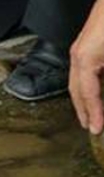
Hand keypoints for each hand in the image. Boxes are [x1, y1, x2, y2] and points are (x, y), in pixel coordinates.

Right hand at [69, 0, 103, 134]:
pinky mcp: (85, 46)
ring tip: (91, 115)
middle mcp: (78, 56)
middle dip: (84, 111)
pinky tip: (96, 93)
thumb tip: (101, 93)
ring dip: (83, 100)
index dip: (94, 113)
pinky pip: (82, 73)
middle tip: (92, 128)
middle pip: (76, 90)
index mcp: (85, 58)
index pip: (88, 94)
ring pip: (77, 82)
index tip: (97, 129)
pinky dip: (87, 87)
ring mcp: (79, 50)